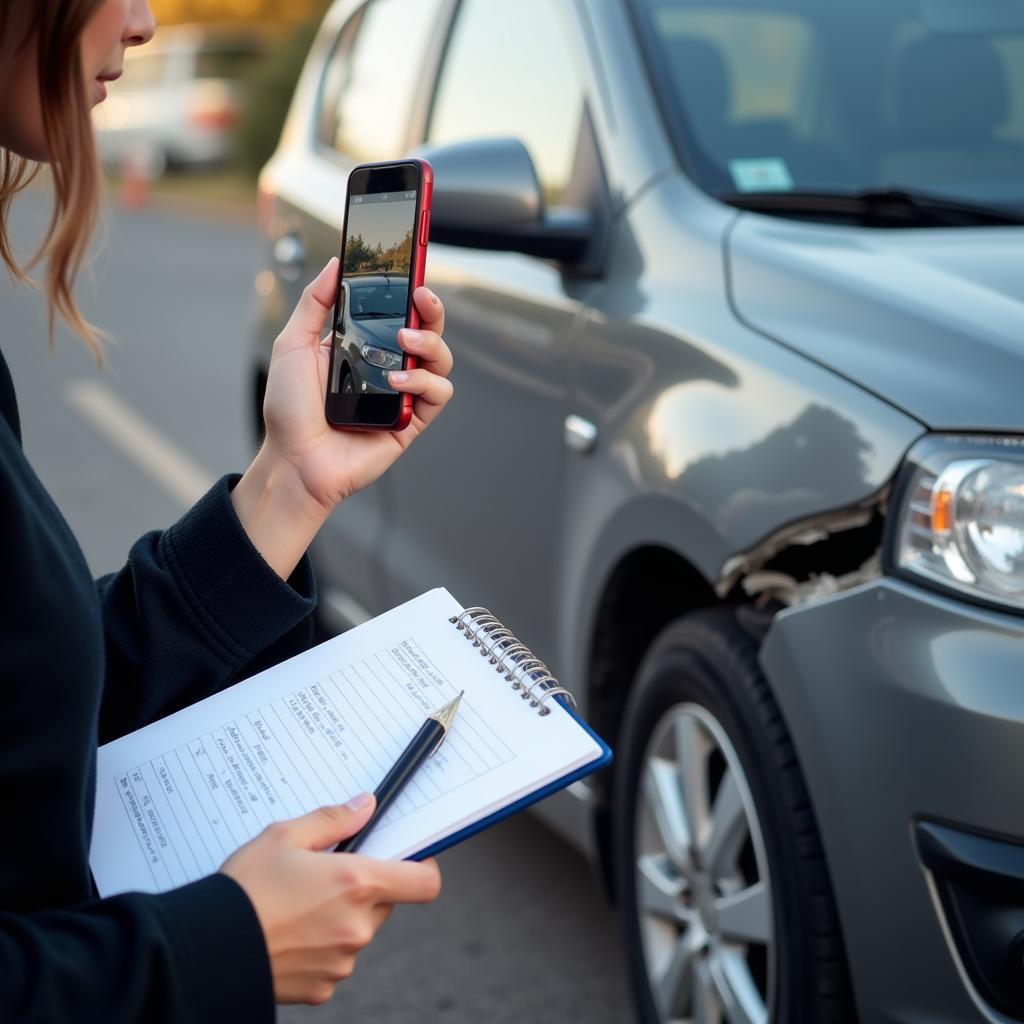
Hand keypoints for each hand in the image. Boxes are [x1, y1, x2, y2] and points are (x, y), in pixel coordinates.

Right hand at [221, 794, 441, 1004]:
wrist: (204, 951)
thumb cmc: (244, 889)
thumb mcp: (284, 836)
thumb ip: (333, 819)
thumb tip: (366, 806)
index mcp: (357, 884)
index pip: (424, 882)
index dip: (422, 867)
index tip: (407, 856)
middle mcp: (357, 927)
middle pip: (385, 903)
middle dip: (365, 889)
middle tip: (326, 875)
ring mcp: (341, 962)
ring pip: (358, 932)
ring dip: (340, 918)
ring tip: (296, 906)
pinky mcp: (321, 989)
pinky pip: (334, 961)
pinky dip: (319, 948)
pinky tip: (288, 935)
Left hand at [262, 257, 453, 512]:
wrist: (294, 460)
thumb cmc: (289, 410)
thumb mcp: (292, 344)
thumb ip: (315, 301)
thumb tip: (337, 264)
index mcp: (363, 344)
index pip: (397, 311)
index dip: (411, 290)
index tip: (412, 268)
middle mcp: (387, 366)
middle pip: (428, 330)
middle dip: (432, 309)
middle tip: (420, 298)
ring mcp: (402, 394)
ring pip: (441, 359)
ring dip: (430, 343)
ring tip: (403, 343)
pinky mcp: (411, 421)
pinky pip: (438, 394)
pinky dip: (425, 381)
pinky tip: (398, 381)